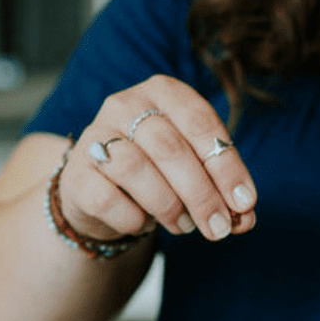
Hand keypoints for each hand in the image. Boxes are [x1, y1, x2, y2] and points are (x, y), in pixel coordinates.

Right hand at [58, 75, 257, 242]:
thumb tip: (244, 219)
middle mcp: (125, 104)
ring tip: (183, 225)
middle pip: (169, 149)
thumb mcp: (196, 173)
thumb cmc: (159, 175)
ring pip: (136, 170)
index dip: (227, 166)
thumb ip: (223, 191)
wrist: (102, 194)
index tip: (244, 204)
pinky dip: (134, 219)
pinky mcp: (75, 173)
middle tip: (218, 228)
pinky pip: (107, 199)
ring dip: (168, 207)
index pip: (201, 122)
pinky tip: (144, 224)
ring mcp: (95, 137)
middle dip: (201, 195)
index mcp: (163, 92)